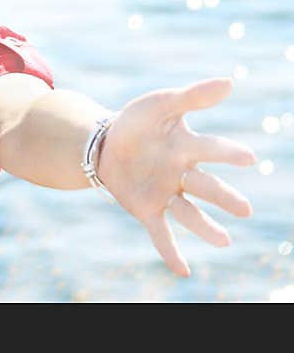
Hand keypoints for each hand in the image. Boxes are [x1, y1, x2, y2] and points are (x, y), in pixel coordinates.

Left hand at [97, 77, 256, 276]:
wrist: (104, 143)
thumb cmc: (138, 122)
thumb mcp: (160, 104)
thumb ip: (191, 96)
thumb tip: (229, 81)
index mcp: (187, 147)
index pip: (210, 149)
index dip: (227, 153)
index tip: (248, 158)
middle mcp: (182, 173)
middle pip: (206, 186)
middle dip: (224, 197)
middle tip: (244, 209)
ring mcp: (165, 193)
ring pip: (189, 212)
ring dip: (205, 227)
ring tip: (224, 241)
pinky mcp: (146, 209)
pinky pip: (161, 232)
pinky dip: (171, 251)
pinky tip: (183, 271)